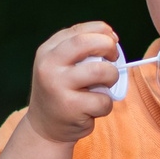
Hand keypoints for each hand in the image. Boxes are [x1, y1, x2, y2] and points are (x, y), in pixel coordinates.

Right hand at [25, 22, 122, 143]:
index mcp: (48, 51)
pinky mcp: (70, 107)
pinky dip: (106, 104)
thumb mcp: (61, 65)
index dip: (101, 31)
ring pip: (100, 71)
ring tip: (106, 86)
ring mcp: (58, 86)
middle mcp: (49, 65)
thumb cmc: (62, 91)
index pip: (79, 31)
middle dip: (108, 46)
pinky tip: (94, 108)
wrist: (44, 127)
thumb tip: (112, 37)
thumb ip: (80, 49)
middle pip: (86, 43)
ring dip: (112, 77)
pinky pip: (102, 100)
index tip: (112, 39)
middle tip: (114, 58)